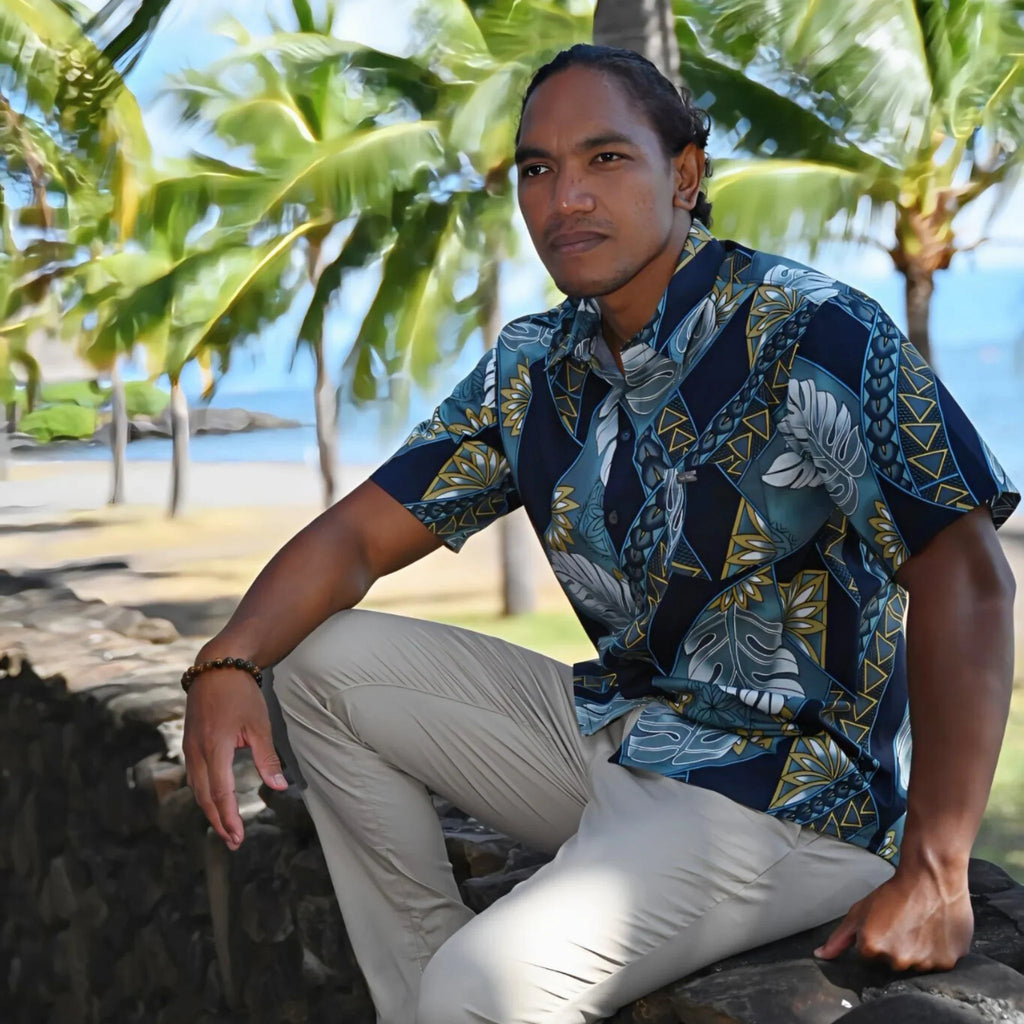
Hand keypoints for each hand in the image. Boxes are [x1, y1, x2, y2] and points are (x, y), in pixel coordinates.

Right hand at [183, 670, 288, 849]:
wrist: (216, 667)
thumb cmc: (240, 694)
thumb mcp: (259, 724)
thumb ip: (267, 758)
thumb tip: (278, 787)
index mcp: (215, 748)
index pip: (220, 793)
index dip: (229, 817)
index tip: (238, 836)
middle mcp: (197, 751)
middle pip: (204, 797)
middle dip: (219, 821)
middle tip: (233, 842)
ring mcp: (190, 748)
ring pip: (197, 788)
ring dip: (210, 810)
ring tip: (226, 828)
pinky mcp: (189, 743)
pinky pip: (194, 776)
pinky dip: (203, 794)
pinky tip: (214, 801)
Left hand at [814, 861, 972, 971]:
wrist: (931, 877)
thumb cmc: (893, 892)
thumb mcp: (859, 911)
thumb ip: (839, 937)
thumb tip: (820, 955)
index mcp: (872, 949)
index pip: (869, 956)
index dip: (875, 939)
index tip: (883, 924)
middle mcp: (897, 961)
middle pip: (893, 963)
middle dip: (895, 948)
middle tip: (902, 924)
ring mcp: (925, 964)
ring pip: (917, 965)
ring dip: (918, 950)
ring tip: (920, 925)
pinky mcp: (948, 962)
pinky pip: (940, 963)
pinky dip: (938, 951)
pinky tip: (935, 930)